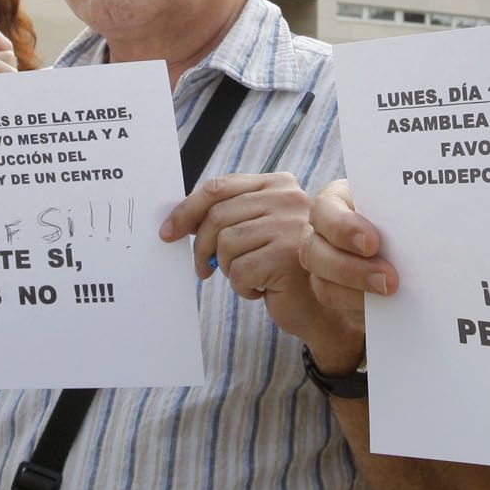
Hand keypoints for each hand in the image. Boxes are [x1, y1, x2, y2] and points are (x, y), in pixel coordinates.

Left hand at [161, 172, 329, 333]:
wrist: (321, 305)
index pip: (219, 187)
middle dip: (201, 247)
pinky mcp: (288, 256)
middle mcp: (289, 198)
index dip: (187, 209)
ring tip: (247, 277)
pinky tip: (262, 289)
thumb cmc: (283, 266)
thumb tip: (179, 220)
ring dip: (227, 268)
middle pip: (217, 216)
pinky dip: (242, 287)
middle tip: (203, 269)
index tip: (168, 231)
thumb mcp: (257, 230)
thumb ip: (228, 216)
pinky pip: (239, 271)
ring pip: (225, 244)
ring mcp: (291, 226)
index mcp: (279, 184)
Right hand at [297, 179, 399, 374]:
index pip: (325, 210)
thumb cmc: (399, 211)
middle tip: (390, 280)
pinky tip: (387, 308)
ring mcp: (321, 265)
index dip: (345, 228)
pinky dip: (361, 309)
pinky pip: (338, 307)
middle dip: (352, 270)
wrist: (405, 236)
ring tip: (391, 295)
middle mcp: (319, 234)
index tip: (373, 243)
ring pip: (323, 285)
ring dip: (356, 295)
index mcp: (334, 202)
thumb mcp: (398, 205)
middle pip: (315, 253)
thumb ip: (400, 212)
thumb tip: (419, 224)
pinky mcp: (333, 292)